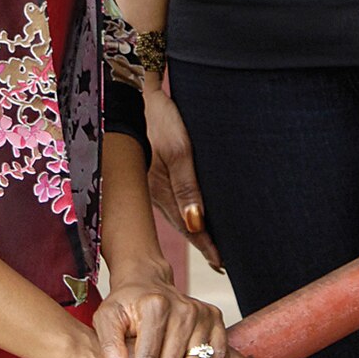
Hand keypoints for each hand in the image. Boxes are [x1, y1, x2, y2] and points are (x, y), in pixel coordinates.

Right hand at [144, 79, 223, 271]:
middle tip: (221, 263)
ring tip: (210, 246)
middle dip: (201, 244)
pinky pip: (171, 201)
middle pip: (182, 225)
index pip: (188, 227)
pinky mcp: (153, 173)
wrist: (135, 93)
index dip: (207, 246)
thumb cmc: (159, 118)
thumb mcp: (178, 150)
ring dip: (194, 231)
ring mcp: (152, 183)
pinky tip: (191, 216)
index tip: (223, 263)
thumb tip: (197, 223)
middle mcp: (155, 192)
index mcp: (159, 191)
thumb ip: (187, 186)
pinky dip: (184, 214)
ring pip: (176, 214)